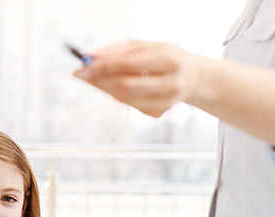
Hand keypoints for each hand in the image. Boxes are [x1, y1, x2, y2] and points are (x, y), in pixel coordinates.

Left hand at [73, 40, 201, 117]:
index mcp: (169, 59)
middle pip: (125, 85)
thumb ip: (122, 50)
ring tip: (90, 78)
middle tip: (80, 73)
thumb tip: (91, 57)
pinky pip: (129, 104)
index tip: (83, 63)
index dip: (104, 65)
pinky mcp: (158, 113)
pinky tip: (108, 86)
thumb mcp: (150, 46)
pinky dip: (115, 94)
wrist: (194, 78)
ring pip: (124, 98)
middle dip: (99, 79)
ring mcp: (165, 102)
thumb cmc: (167, 57)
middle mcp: (170, 83)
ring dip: (103, 88)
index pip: (130, 64)